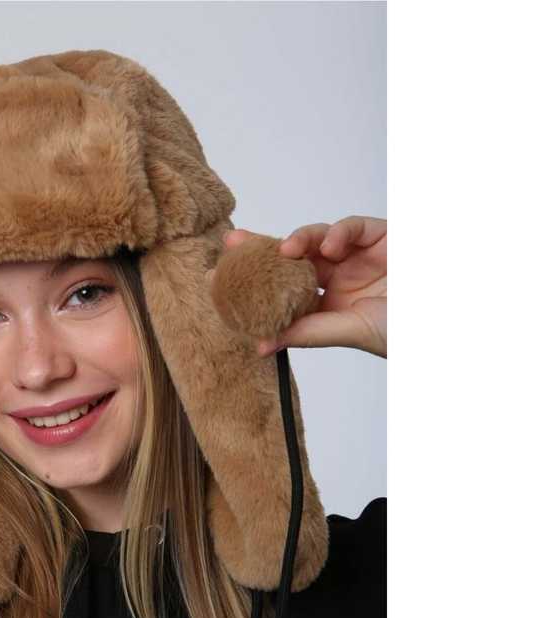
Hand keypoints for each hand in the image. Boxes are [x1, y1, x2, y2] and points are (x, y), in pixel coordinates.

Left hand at [224, 216, 386, 358]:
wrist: (445, 315)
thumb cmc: (398, 330)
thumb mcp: (347, 332)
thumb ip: (306, 332)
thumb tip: (262, 345)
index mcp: (326, 303)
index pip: (282, 288)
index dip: (253, 282)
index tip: (218, 277)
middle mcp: (336, 276)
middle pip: (292, 258)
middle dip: (261, 249)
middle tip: (232, 242)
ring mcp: (355, 255)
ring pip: (316, 238)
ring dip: (299, 240)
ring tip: (286, 250)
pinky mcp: (377, 236)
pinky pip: (351, 226)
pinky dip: (338, 232)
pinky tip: (330, 247)